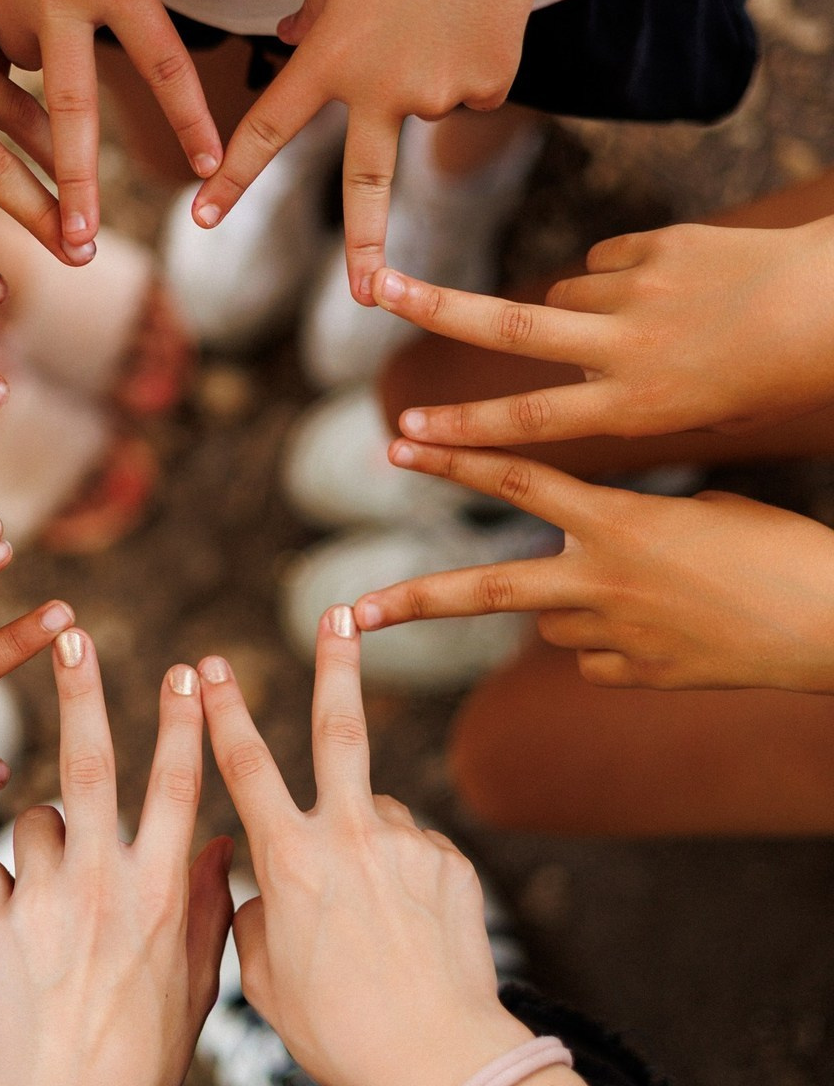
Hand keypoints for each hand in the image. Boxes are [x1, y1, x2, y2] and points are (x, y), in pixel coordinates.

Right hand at [0, 0, 247, 245]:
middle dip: (74, 187)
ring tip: (42, 36)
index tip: (210, 171)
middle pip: (71, 113)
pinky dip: (1, 29)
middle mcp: (57, 3)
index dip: (189, 118)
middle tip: (76, 249)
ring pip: (27, 69)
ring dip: (42, 72)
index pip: (162, 62)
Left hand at [0, 630, 232, 1085]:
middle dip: (83, 689)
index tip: (190, 670)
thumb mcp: (195, 980)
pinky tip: (21, 930)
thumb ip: (209, 904)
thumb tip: (222, 840)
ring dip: (47, 837)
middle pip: (90, 762)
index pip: (178, 785)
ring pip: (35, 819)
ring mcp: (41, 901)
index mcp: (160, 892)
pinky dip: (7, 888)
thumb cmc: (140, 1055)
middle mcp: (101, 884)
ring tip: (58, 890)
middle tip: (70, 632)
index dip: (186, 722)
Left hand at [191, 0, 560, 304]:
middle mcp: (384, 90)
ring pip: (422, 102)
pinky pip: (469, 86)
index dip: (233, 179)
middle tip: (367, 298)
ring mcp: (441, 94)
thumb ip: (317, 17)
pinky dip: (467, 61)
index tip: (201, 218)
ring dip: (423, 69)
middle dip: (365, 249)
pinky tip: (474, 14)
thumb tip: (293, 41)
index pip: (267, 129)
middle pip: (367, 186)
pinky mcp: (491, 85)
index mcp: (331, 58)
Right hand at [197, 610, 540, 1085]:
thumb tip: (259, 882)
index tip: (210, 667)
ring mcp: (406, 844)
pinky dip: (400, 870)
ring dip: (362, 837)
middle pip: (338, 729)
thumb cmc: (338, 1029)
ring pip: (373, 810)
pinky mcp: (450, 861)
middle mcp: (350, 837)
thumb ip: (254, 913)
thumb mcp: (266, 976)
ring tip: (370, 910)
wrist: (439, 1061)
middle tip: (340, 610)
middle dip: (335, 663)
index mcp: (292, 861)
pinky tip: (406, 923)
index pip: (245, 767)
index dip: (223, 712)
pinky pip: (413, 847)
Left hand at [355, 443, 833, 692]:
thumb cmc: (776, 549)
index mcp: (618, 521)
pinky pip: (597, 657)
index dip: (453, 460)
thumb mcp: (692, 511)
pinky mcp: (634, 679)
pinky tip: (672, 633)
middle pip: (485, 590)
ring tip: (653, 592)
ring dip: (574, 604)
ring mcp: (614, 638)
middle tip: (349, 612)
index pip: (516, 481)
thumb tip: (573, 564)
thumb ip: (618, 529)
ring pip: (554, 620)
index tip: (399, 446)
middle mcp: (601, 581)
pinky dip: (615, 644)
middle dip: (412, 600)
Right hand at [374, 218, 833, 443]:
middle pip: (509, 326)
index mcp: (639, 405)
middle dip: (435, 308)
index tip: (405, 430)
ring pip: (562, 294)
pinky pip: (607, 261)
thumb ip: (617, 389)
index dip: (461, 428)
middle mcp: (628, 347)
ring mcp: (641, 290)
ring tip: (639, 324)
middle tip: (378, 286)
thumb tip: (556, 348)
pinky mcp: (658, 246)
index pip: (530, 418)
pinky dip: (619, 278)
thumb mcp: (695, 414)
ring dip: (573, 312)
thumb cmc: (773, 376)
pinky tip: (671, 289)